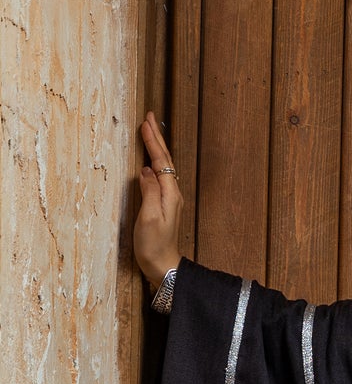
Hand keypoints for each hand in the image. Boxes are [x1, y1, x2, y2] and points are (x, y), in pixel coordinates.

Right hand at [135, 111, 183, 290]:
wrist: (162, 266)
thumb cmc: (154, 245)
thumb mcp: (150, 217)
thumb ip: (149, 191)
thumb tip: (147, 171)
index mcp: (169, 193)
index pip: (161, 160)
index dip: (153, 140)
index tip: (146, 121)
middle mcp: (172, 194)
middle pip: (165, 160)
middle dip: (157, 138)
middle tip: (150, 117)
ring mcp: (168, 200)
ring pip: (163, 167)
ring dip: (156, 148)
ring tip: (150, 132)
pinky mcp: (162, 206)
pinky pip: (159, 177)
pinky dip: (154, 163)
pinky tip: (149, 161)